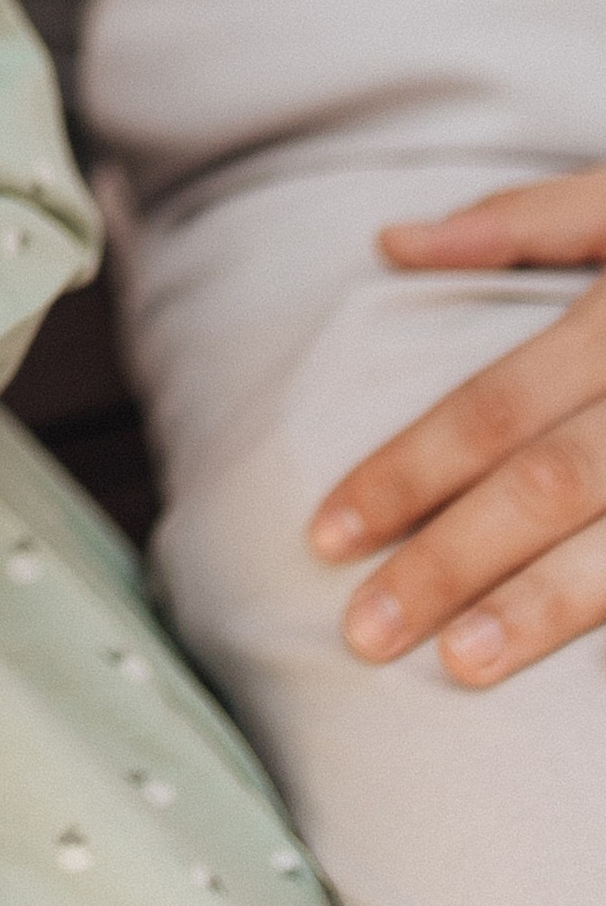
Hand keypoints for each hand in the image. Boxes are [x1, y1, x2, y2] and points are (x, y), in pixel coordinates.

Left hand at [309, 170, 605, 686]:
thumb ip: (526, 221)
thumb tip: (394, 241)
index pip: (494, 407)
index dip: (406, 471)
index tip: (325, 533)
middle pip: (547, 485)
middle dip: (448, 561)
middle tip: (359, 632)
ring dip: (542, 611)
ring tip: (457, 666)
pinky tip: (589, 685)